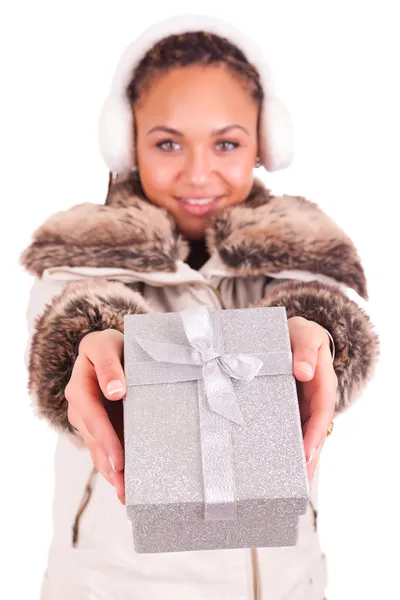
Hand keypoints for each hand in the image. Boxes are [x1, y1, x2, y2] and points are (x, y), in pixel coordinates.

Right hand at [65, 329, 125, 503]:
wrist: (106, 348)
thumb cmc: (110, 346)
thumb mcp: (106, 346)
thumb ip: (110, 366)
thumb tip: (115, 391)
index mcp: (79, 386)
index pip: (92, 416)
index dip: (106, 438)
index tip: (120, 459)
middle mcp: (79, 407)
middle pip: (95, 440)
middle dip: (110, 464)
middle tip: (127, 487)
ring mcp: (88, 420)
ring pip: (98, 450)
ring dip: (112, 473)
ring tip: (128, 494)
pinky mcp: (99, 427)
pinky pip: (104, 449)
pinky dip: (114, 467)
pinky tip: (126, 485)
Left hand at [287, 316, 337, 488]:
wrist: (290, 333)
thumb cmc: (299, 333)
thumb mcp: (305, 333)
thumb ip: (306, 349)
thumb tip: (305, 373)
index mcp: (322, 383)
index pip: (321, 412)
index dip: (315, 433)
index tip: (307, 452)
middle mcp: (314, 399)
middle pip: (314, 433)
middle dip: (308, 458)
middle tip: (299, 484)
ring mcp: (301, 406)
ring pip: (301, 435)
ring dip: (296, 459)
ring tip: (288, 486)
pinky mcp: (288, 408)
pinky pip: (287, 429)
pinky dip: (283, 447)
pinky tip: (273, 466)